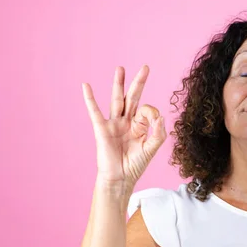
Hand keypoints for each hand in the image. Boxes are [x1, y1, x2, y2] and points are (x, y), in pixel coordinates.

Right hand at [82, 65, 166, 187]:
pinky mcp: (102, 129)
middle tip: (146, 67)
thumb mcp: (151, 149)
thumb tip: (161, 116)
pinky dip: (90, 99)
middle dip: (139, 82)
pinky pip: (95, 111)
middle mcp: (126, 122)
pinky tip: (86, 85)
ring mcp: (114, 124)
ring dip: (119, 84)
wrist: (120, 179)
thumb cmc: (135, 166)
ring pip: (117, 100)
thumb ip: (158, 133)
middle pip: (133, 97)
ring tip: (120, 68)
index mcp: (139, 126)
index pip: (147, 110)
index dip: (152, 113)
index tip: (156, 122)